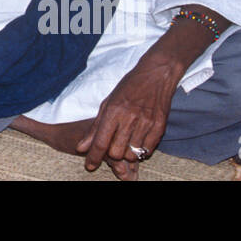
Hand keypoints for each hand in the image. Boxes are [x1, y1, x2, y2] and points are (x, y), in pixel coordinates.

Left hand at [77, 57, 179, 179]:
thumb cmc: (129, 87)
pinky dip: (141, 150)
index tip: (89, 166)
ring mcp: (146, 122)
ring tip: (126, 143)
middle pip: (115, 152)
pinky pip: (147, 150)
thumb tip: (81, 147)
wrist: (156, 74)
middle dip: (111, 155)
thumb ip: (95, 127)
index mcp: (113, 110)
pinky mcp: (160, 126)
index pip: (100, 141)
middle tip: (112, 147)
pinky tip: (138, 140)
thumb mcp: (107, 102)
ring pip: (132, 154)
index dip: (93, 157)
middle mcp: (129, 118)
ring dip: (126, 153)